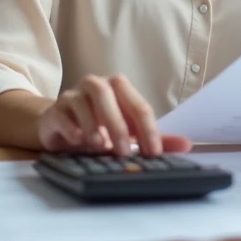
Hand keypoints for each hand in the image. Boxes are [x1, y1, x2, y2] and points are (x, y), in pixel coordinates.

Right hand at [37, 73, 191, 156]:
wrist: (59, 126)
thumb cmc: (98, 126)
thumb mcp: (128, 133)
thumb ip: (154, 137)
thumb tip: (187, 145)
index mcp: (119, 89)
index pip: (138, 105)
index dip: (148, 129)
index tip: (153, 154)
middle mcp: (96, 86)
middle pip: (108, 94)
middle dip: (118, 124)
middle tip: (124, 151)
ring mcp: (73, 96)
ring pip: (83, 101)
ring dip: (94, 124)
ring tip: (100, 147)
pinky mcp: (54, 110)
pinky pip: (62, 114)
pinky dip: (71, 128)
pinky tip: (78, 141)